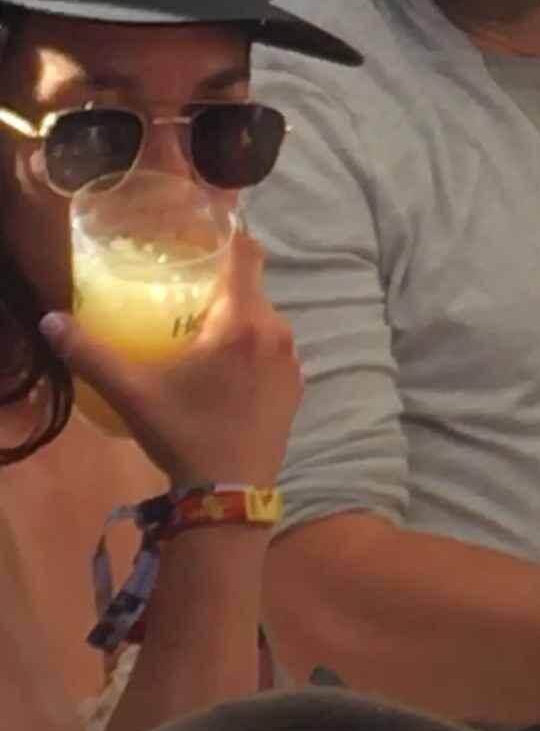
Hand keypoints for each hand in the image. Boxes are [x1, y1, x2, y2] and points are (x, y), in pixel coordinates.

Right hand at [41, 232, 300, 488]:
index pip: (246, 254)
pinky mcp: (296, 387)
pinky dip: (251, 349)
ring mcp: (292, 361)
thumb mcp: (132, 393)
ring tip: (199, 332)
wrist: (228, 497)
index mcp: (242, 321)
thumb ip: (91, 353)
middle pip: (251, 288)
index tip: (202, 233)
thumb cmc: (183, 434)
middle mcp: (277, 331)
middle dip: (221, 284)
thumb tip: (51, 321)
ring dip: (236, 319)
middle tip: (184, 290)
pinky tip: (224, 370)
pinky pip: (272, 350)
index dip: (228, 235)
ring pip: (262, 320)